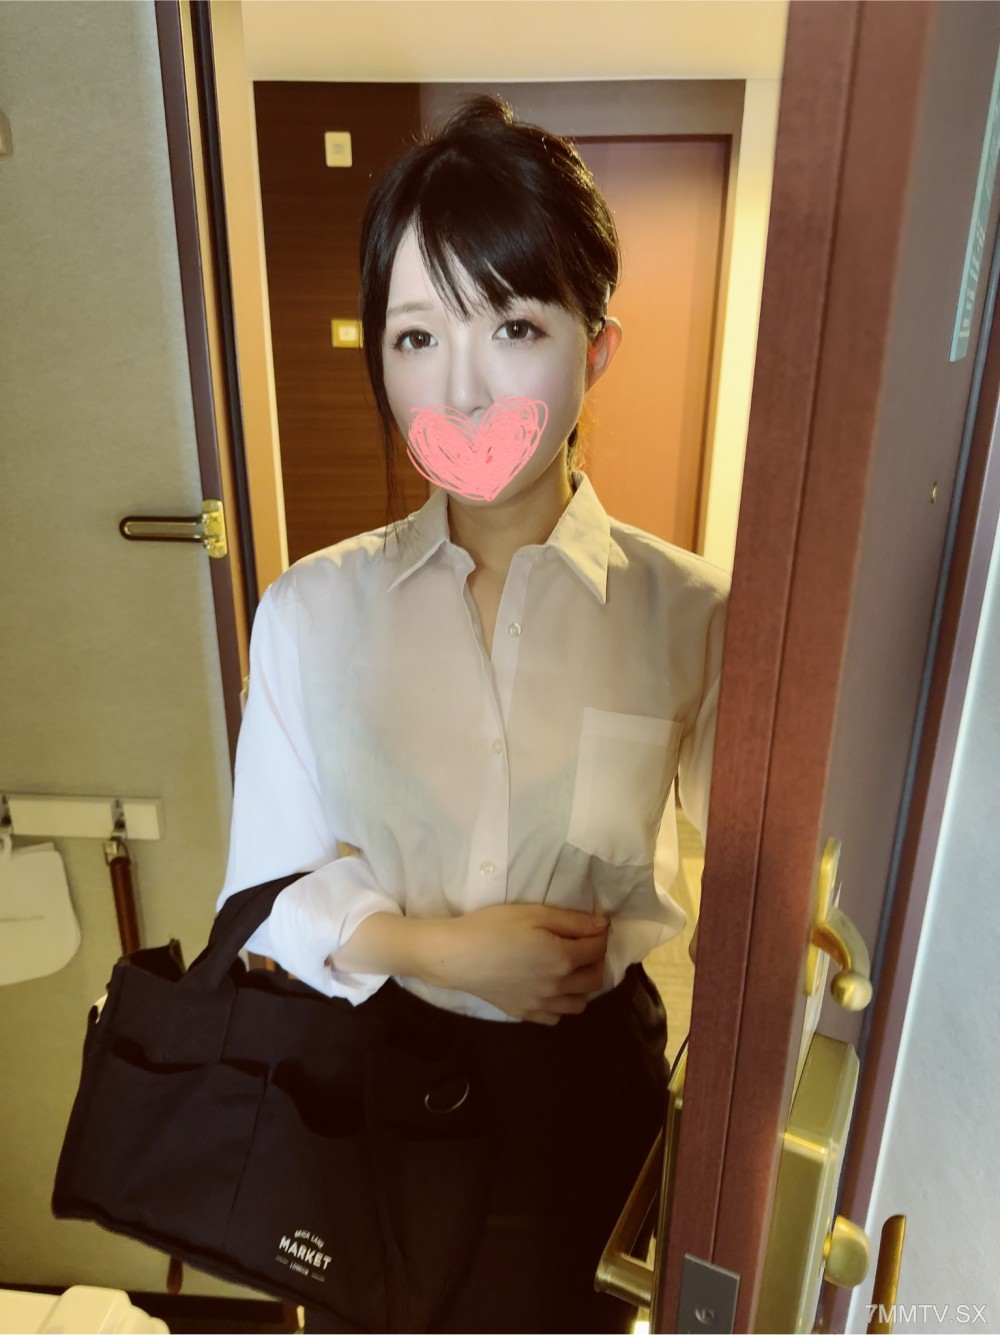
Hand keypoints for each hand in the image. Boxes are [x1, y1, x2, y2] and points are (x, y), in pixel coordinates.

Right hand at [426, 903, 609, 1024]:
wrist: (457, 956)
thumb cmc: (494, 927)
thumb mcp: (534, 914)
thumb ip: (572, 920)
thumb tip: (602, 925)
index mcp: (562, 959)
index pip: (597, 949)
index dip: (600, 935)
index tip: (594, 927)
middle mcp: (558, 987)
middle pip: (594, 979)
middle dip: (596, 961)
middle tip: (584, 947)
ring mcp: (541, 1004)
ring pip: (579, 1004)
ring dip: (582, 986)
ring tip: (570, 970)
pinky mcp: (524, 1014)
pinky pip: (555, 1017)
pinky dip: (560, 1005)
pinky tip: (549, 989)